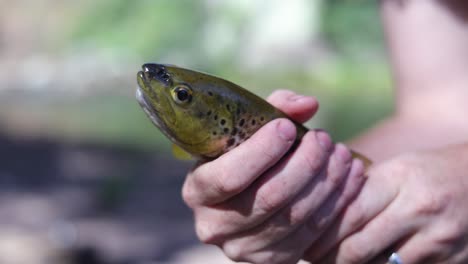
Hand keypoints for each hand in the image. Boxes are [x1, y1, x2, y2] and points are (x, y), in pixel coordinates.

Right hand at [182, 90, 365, 263]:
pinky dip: (336, 204)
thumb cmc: (246, 154)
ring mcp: (243, 249)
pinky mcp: (272, 261)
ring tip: (341, 154)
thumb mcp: (248, 130)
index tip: (288, 127)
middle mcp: (214, 226)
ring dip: (327, 182)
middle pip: (269, 198)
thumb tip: (308, 104)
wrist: (249, 193)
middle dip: (304, 164)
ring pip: (295, 217)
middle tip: (323, 139)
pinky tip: (348, 178)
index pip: (228, 177)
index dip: (262, 151)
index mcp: (199, 190)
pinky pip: (311, 235)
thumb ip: (274, 109)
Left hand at [304, 146, 467, 263]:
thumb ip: (362, 189)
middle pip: (359, 247)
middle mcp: (420, 208)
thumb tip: (318, 209)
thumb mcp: (396, 169)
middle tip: (310, 258)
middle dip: (329, 258)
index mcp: (400, 178)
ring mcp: (438, 239)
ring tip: (331, 263)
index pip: (349, 213)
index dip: (321, 232)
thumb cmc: (428, 173)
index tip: (303, 240)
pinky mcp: (452, 261)